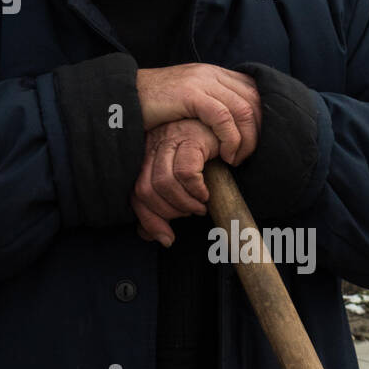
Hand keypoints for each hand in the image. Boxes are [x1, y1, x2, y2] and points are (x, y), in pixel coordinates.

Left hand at [132, 118, 221, 247]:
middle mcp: (154, 145)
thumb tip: (162, 238)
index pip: (136, 193)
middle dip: (169, 212)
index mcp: (147, 156)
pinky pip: (186, 172)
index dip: (149, 220)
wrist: (232, 130)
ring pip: (164, 183)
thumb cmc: (209, 160)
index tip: (166, 237)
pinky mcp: (191, 137)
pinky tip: (206, 194)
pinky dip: (196, 190)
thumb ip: (168, 208)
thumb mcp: (184, 184)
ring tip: (200, 206)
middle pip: (146, 190)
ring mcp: (170, 139)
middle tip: (190, 214)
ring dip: (185, 203)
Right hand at [135, 64, 261, 164]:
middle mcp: (211, 73)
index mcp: (212, 73)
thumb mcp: (185, 103)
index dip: (261, 119)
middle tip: (248, 156)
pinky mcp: (191, 94)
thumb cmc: (151, 107)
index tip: (254, 143)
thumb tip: (231, 126)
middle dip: (258, 131)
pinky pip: (223, 117)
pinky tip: (225, 154)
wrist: (121, 97)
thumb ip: (208, 106)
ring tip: (236, 159)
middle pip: (254, 100)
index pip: (253, 91)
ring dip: (246, 139)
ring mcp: (202, 81)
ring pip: (243, 109)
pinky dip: (230, 138)